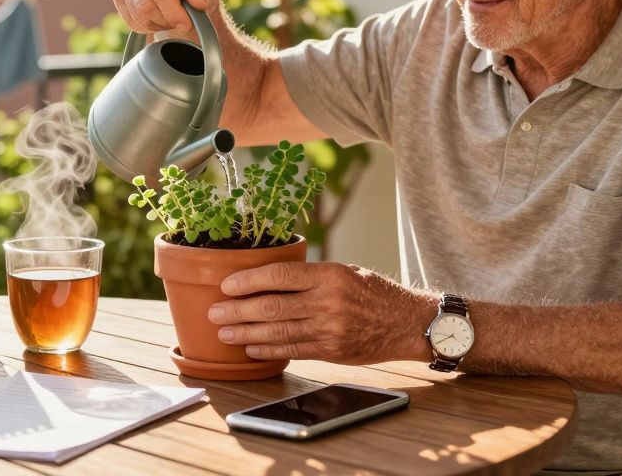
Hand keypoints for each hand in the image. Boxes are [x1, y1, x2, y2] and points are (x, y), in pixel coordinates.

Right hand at [111, 0, 220, 39]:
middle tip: (181, 21)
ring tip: (171, 18)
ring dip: (158, 25)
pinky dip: (146, 27)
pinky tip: (158, 18)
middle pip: (145, 5)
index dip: (173, 11)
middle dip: (166, 20)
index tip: (187, 23)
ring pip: (137, 15)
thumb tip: (198, 0)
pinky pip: (129, 20)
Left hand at [207, 262, 435, 363]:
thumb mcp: (345, 271)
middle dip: (237, 311)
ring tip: (224, 333)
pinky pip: (293, 351)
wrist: (408, 322)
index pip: (279, 275)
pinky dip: (268, 351)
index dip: (248, 281)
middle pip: (272, 307)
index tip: (226, 285)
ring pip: (278, 332)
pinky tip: (251, 349)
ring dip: (246, 334)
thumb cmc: (373, 292)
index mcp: (330, 275)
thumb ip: (310, 276)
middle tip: (214, 312)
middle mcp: (328, 302)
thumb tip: (266, 278)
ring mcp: (330, 329)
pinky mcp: (332, 351)